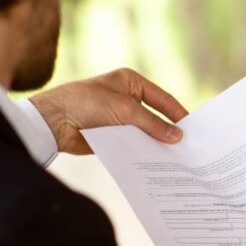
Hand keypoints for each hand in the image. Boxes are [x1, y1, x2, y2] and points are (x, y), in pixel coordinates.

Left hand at [28, 68, 187, 153]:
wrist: (52, 122)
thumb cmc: (87, 103)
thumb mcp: (126, 110)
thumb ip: (153, 124)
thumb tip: (178, 136)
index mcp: (131, 83)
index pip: (162, 99)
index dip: (178, 113)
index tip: (193, 128)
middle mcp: (127, 99)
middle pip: (155, 116)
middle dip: (168, 131)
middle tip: (188, 146)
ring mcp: (119, 118)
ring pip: (144, 132)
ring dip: (155, 143)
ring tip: (176, 158)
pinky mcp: (111, 135)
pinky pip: (132, 144)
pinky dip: (142, 152)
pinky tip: (155, 162)